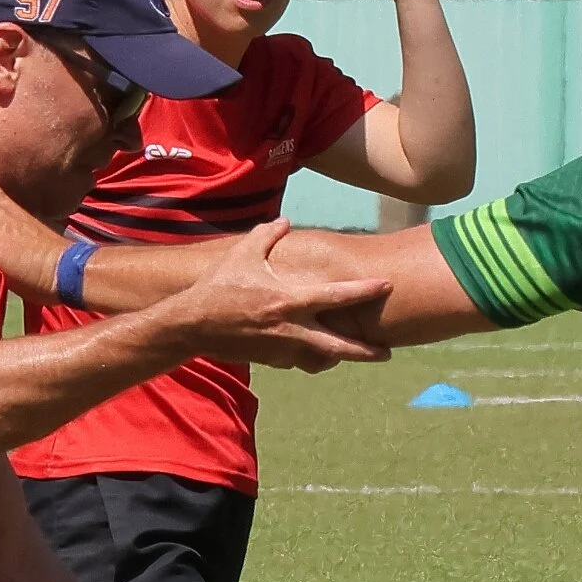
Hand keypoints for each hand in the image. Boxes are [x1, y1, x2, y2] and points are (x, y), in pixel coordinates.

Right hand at [162, 219, 390, 371]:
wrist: (193, 324)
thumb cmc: (219, 286)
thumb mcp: (243, 253)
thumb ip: (268, 235)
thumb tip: (286, 221)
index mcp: (290, 299)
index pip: (336, 296)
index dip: (364, 291)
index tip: (387, 286)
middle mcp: (291, 327)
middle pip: (339, 346)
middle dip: (366, 351)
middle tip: (388, 352)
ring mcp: (282, 347)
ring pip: (322, 359)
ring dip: (343, 358)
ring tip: (362, 355)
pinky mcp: (272, 359)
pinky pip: (299, 360)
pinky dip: (313, 358)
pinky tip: (323, 355)